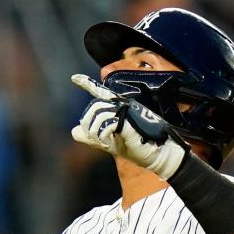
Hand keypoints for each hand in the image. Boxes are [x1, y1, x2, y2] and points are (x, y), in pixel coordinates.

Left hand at [70, 74, 187, 179]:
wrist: (159, 155)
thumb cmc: (139, 148)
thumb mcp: (112, 143)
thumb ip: (94, 137)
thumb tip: (74, 131)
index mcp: (120, 109)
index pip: (101, 93)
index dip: (87, 84)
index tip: (74, 78)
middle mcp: (123, 105)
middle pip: (94, 106)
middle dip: (88, 124)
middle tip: (94, 138)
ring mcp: (127, 111)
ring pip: (98, 113)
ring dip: (94, 131)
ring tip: (102, 142)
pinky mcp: (129, 120)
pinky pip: (107, 123)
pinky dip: (102, 135)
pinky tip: (108, 142)